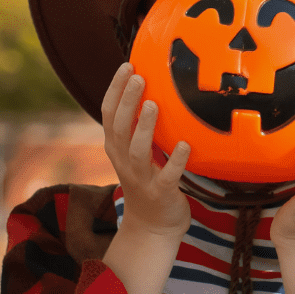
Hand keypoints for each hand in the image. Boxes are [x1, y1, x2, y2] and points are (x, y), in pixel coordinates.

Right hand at [102, 63, 192, 236]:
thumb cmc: (150, 181)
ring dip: (144, 127)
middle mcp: (124, 161)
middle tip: (138, 77)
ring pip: (137, 150)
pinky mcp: (162, 193)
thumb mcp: (139, 153)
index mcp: (117, 148)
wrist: (153, 228)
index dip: (115, 89)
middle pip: (119, 127)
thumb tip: (159, 89)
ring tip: (154, 104)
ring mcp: (141, 178)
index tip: (127, 65)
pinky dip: (176, 160)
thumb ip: (142, 127)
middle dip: (127, 101)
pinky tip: (185, 144)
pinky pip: (168, 175)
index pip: (109, 114)